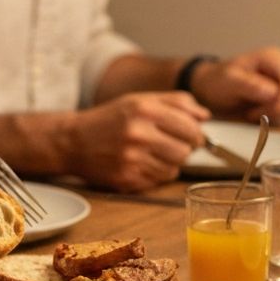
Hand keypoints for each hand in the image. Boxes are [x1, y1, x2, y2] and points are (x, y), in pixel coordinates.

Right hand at [67, 92, 208, 191]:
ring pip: (175, 168)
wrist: (74, 141)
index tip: (192, 135)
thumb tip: (205, 115)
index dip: (196, 133)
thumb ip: (176, 102)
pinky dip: (156, 173)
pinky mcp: (127, 178)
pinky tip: (142, 162)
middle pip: (186, 150)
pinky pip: (159, 180)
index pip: (190, 126)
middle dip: (185, 149)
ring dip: (170, 162)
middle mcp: (138, 133)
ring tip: (154, 152)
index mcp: (144, 109)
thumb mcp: (140, 100)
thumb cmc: (110, 119)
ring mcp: (132, 158)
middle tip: (173, 144)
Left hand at [192, 47, 279, 120]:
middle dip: (274, 109)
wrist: (211, 87)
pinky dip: (270, 116)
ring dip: (271, 114)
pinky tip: (255, 113)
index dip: (279, 101)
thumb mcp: (229, 80)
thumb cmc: (218, 79)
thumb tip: (272, 92)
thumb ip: (249, 84)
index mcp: (274, 58)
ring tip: (250, 112)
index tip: (258, 112)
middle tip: (252, 114)